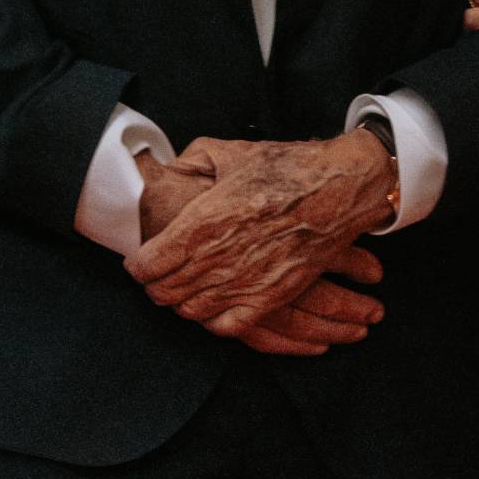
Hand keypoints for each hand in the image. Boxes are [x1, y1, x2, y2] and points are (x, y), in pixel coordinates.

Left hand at [123, 133, 398, 339]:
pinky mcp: (271, 297)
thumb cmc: (287, 168)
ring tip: (188, 287)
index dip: (138, 265)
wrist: (340, 187)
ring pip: (191, 310)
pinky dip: (216, 320)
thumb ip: (191, 162)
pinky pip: (228, 326)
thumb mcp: (231, 152)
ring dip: (184, 301)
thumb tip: (170, 172)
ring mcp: (244, 282)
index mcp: (200, 223)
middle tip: (162, 274)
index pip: (146, 265)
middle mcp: (217, 258)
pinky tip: (217, 305)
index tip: (142, 259)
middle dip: (156, 284)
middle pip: (164, 292)